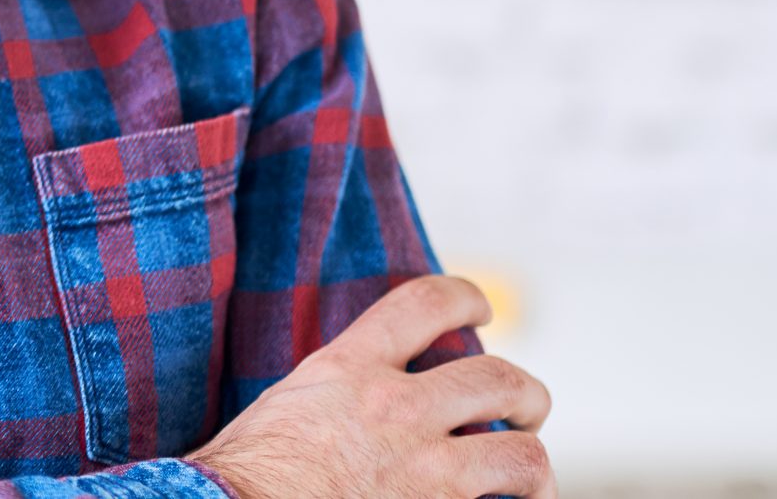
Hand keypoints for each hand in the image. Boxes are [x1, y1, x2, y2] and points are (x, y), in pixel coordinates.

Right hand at [193, 275, 553, 498]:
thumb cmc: (242, 474)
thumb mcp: (284, 405)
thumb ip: (329, 392)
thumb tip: (342, 399)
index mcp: (348, 368)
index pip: (425, 304)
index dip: (466, 298)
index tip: (481, 311)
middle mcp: (395, 408)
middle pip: (497, 377)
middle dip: (525, 394)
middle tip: (524, 410)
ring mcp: (426, 468)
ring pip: (522, 454)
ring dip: (534, 465)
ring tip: (530, 477)